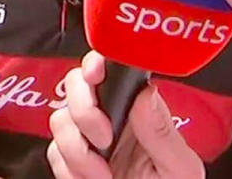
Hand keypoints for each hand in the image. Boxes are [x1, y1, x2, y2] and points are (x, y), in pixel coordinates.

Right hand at [47, 52, 204, 178]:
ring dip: (77, 149)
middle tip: (104, 138)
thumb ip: (162, 133)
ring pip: (58, 120)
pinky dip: (69, 168)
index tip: (96, 74)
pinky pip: (53, 153)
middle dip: (83, 110)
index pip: (111, 69)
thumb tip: (146, 92)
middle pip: (75, 86)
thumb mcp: (179, 169)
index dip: (97, 63)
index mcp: (139, 110)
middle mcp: (111, 118)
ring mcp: (89, 141)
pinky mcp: (72, 163)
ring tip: (103, 174)